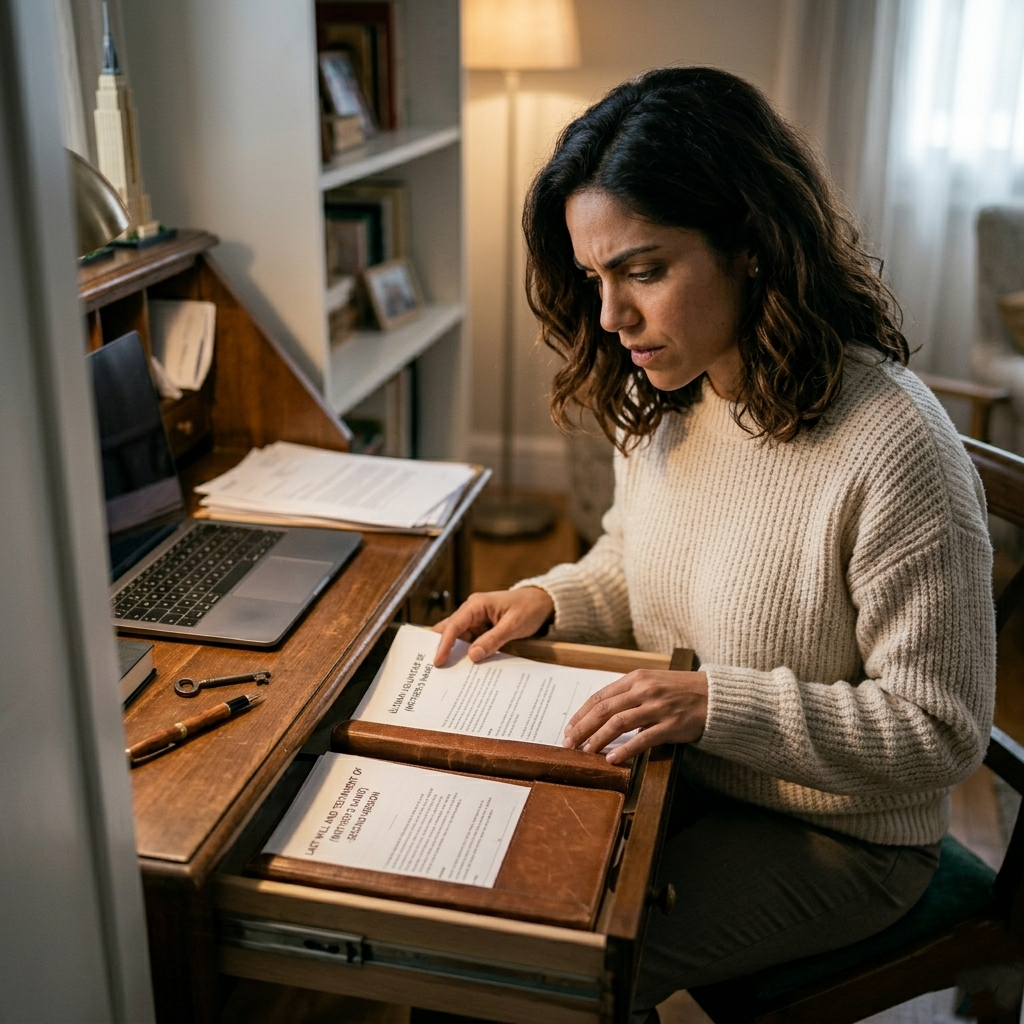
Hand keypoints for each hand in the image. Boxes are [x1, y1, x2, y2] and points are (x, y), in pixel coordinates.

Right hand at [432, 587, 553, 665]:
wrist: (542, 602)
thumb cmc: (529, 608)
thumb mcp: (513, 625)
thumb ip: (493, 640)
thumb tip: (472, 656)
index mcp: (476, 605)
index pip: (454, 625)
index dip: (443, 644)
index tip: (438, 662)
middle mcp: (472, 612)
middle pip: (449, 630)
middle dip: (442, 648)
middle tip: (434, 669)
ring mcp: (476, 621)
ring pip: (458, 639)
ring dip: (454, 654)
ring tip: (447, 673)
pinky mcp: (482, 630)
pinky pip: (470, 643)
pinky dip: (466, 654)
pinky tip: (464, 669)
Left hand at [563, 670, 708, 763]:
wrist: (716, 696)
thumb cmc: (682, 691)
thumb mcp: (653, 683)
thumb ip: (630, 693)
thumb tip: (603, 711)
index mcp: (637, 678)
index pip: (600, 696)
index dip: (581, 713)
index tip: (569, 727)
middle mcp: (644, 690)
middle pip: (604, 710)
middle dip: (582, 727)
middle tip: (568, 742)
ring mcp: (657, 708)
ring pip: (618, 723)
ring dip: (598, 739)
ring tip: (585, 751)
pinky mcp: (671, 726)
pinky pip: (642, 739)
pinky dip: (625, 750)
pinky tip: (612, 759)